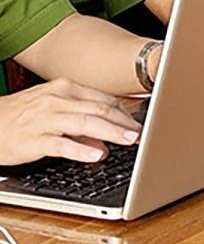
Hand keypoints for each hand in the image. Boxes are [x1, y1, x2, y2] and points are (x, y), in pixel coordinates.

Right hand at [0, 79, 141, 165]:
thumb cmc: (21, 116)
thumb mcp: (54, 110)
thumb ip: (82, 122)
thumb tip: (105, 139)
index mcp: (65, 88)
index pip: (104, 99)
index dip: (126, 112)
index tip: (141, 123)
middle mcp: (58, 99)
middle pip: (100, 109)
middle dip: (124, 122)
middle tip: (142, 134)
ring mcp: (46, 118)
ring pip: (86, 123)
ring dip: (112, 132)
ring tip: (129, 140)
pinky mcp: (34, 139)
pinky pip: (62, 144)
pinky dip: (81, 150)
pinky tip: (97, 155)